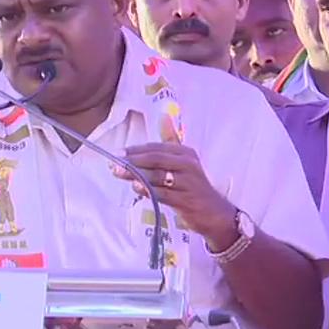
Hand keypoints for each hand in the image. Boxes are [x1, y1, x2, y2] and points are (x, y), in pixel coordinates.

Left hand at [111, 121, 236, 245]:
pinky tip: (136, 188)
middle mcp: (188, 164)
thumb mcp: (185, 161)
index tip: (118, 152)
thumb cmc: (194, 186)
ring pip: (158, 175)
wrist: (214, 213)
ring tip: (120, 174)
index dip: (136, 150)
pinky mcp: (185, 200)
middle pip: (155, 159)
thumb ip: (172, 140)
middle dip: (132, 160)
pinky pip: (163, 193)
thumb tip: (163, 116)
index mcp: (185, 153)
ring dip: (136, 175)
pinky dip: (148, 190)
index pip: (156, 148)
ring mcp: (187, 182)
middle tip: (114, 163)